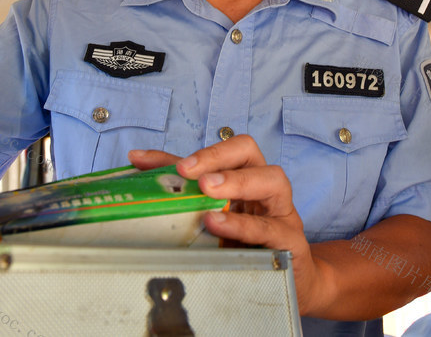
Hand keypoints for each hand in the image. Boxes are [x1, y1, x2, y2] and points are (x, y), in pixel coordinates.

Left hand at [129, 135, 331, 314]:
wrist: (292, 282)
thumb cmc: (251, 244)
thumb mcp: (217, 216)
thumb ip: (183, 190)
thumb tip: (138, 162)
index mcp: (248, 175)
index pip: (227, 148)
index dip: (201, 151)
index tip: (176, 165)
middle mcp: (267, 187)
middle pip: (250, 152)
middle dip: (217, 157)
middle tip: (190, 171)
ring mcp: (283, 212)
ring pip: (272, 180)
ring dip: (237, 181)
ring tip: (207, 189)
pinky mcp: (291, 241)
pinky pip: (270, 227)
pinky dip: (243, 224)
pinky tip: (219, 224)